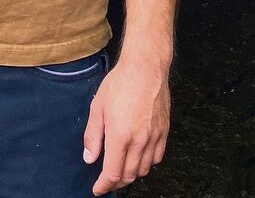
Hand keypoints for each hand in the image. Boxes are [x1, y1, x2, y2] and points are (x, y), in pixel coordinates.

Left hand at [82, 55, 169, 193]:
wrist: (145, 68)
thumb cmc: (120, 83)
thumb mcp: (97, 107)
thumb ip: (92, 136)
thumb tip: (90, 158)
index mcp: (120, 135)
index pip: (113, 173)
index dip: (104, 185)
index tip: (98, 189)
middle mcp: (139, 140)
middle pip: (129, 175)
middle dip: (116, 182)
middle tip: (107, 180)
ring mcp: (154, 137)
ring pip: (143, 169)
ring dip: (131, 174)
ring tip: (121, 169)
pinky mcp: (164, 131)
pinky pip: (157, 157)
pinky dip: (147, 164)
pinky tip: (139, 157)